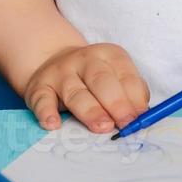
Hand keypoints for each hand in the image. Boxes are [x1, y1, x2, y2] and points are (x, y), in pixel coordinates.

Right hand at [22, 43, 150, 133]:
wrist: (53, 60)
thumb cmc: (93, 77)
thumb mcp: (115, 74)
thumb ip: (130, 92)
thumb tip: (141, 114)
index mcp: (108, 55)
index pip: (124, 73)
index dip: (134, 96)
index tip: (140, 117)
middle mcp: (83, 60)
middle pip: (101, 80)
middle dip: (115, 102)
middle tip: (125, 123)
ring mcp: (60, 73)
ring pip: (75, 92)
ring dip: (90, 111)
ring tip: (102, 127)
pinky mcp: (40, 87)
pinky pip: (42, 99)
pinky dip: (46, 112)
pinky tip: (53, 124)